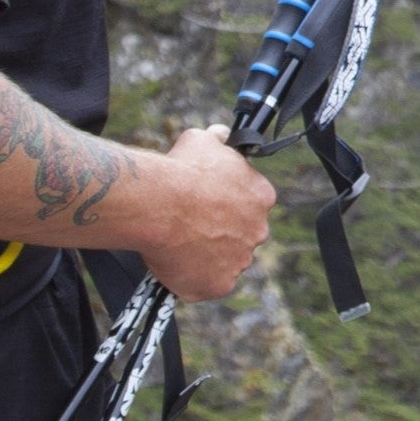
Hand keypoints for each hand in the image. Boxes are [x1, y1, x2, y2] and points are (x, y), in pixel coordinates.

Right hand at [140, 123, 272, 300]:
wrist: (158, 204)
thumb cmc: (180, 170)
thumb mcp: (202, 140)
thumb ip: (219, 140)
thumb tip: (222, 135)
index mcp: (261, 196)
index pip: (252, 203)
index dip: (228, 202)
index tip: (208, 202)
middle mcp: (258, 231)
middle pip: (241, 234)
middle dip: (221, 231)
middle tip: (192, 223)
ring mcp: (240, 261)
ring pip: (224, 260)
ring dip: (207, 254)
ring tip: (178, 242)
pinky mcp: (219, 285)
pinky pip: (207, 284)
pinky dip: (193, 278)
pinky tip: (175, 262)